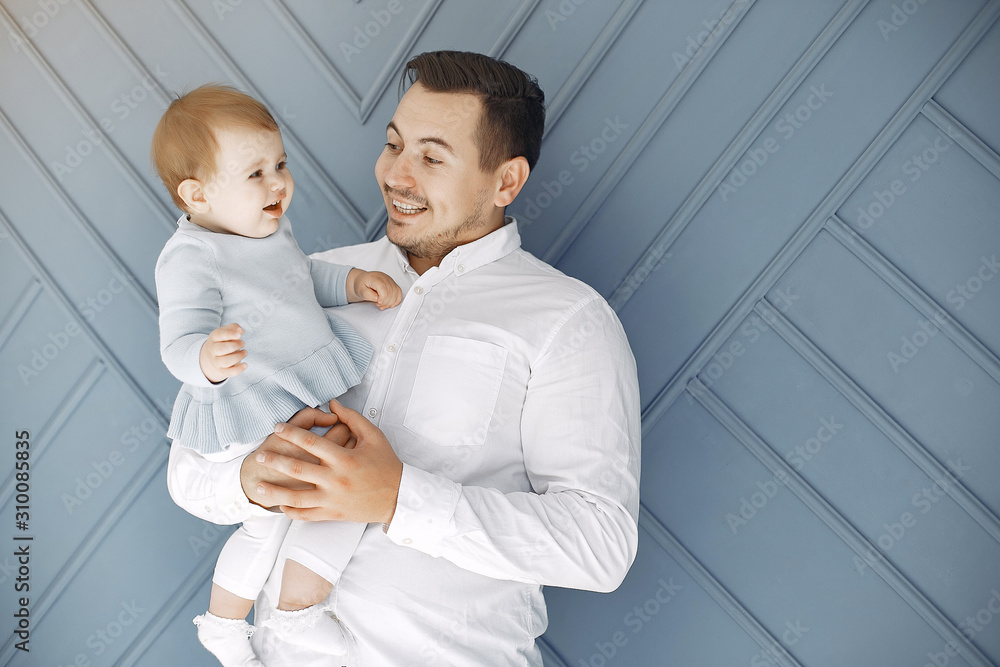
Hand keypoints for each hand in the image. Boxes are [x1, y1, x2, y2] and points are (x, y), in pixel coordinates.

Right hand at [199, 323, 246, 382]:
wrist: (212, 356)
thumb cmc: (223, 341)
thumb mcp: (226, 331)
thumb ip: (234, 328)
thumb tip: (240, 331)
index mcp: (214, 338)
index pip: (219, 335)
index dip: (230, 334)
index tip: (239, 334)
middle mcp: (213, 350)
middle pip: (222, 349)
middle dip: (235, 346)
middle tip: (242, 343)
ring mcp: (216, 362)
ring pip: (226, 361)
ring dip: (238, 356)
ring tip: (244, 352)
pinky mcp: (222, 371)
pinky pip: (229, 372)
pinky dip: (238, 369)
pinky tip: (245, 364)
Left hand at [254, 398, 402, 523]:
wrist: (399, 496)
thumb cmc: (386, 464)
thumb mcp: (373, 436)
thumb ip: (352, 418)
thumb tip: (333, 403)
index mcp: (344, 458)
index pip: (311, 442)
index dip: (290, 433)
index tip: (277, 428)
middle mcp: (336, 479)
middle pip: (298, 468)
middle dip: (275, 461)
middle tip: (259, 456)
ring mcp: (333, 499)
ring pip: (297, 497)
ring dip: (275, 491)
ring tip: (259, 486)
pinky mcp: (334, 513)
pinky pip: (308, 515)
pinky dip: (292, 512)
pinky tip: (280, 506)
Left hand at [346, 268, 401, 309]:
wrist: (362, 281)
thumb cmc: (361, 285)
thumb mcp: (360, 290)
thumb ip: (367, 294)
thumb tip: (377, 298)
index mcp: (375, 278)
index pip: (383, 287)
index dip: (383, 297)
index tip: (378, 303)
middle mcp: (384, 278)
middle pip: (391, 291)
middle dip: (385, 302)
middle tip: (379, 305)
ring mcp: (389, 280)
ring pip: (396, 292)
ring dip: (391, 302)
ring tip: (383, 305)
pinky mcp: (393, 284)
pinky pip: (399, 292)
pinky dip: (396, 300)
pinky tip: (391, 304)